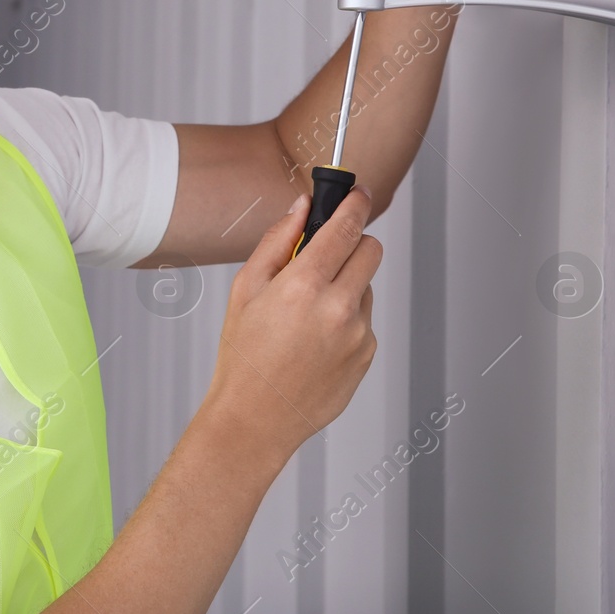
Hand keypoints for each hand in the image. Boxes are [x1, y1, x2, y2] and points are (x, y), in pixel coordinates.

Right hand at [203, 186, 380, 462]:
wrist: (256, 418)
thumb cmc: (243, 356)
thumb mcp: (245, 289)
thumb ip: (277, 241)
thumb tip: (301, 208)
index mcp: (304, 285)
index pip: (346, 227)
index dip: (354, 204)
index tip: (357, 194)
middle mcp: (338, 307)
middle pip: (371, 250)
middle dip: (353, 243)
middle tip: (327, 255)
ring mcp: (358, 334)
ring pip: (365, 287)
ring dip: (345, 287)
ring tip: (306, 315)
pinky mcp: (367, 355)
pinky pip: (363, 321)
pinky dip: (345, 321)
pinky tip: (314, 341)